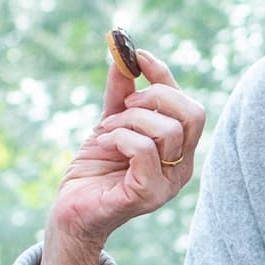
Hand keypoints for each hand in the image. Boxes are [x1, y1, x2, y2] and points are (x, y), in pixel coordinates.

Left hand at [41, 39, 207, 264]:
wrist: (71, 210)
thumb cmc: (95, 171)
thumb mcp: (109, 124)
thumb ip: (120, 94)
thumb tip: (123, 55)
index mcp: (180, 150)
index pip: (189, 105)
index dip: (164, 75)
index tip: (136, 55)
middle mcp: (182, 168)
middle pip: (193, 114)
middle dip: (154, 97)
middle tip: (122, 105)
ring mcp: (168, 184)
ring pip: (168, 131)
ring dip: (129, 120)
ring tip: (106, 132)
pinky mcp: (148, 195)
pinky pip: (144, 151)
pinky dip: (120, 137)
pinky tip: (104, 144)